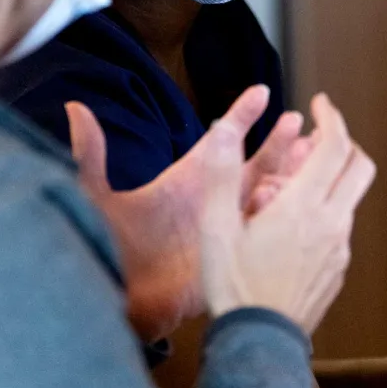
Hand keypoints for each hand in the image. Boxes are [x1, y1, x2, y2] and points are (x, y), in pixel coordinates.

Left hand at [67, 85, 310, 341]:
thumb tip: (73, 108)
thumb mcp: (96, 192)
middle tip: (299, 122)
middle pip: (253, 162)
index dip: (242, 114)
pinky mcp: (233, 252)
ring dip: (289, 174)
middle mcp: (211, 197)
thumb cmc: (103, 241)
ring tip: (313, 156)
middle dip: (278, 142)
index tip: (262, 92)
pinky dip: (282, 213)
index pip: (222, 138)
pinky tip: (298, 201)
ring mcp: (224, 225)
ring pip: (267, 194)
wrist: (112, 295)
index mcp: (187, 175)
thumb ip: (89, 151)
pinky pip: (265, 230)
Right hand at [201, 93, 375, 334]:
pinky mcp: (338, 268)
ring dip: (329, 176)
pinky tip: (292, 222)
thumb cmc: (234, 286)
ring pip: (349, 195)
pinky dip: (326, 206)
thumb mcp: (216, 228)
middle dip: (343, 140)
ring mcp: (339, 248)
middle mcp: (330, 224)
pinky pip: (341, 224)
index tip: (320, 103)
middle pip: (359, 166)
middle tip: (317, 134)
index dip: (331, 117)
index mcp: (302, 207)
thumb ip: (222, 174)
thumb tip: (225, 129)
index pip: (334, 146)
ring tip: (287, 186)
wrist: (258, 344)